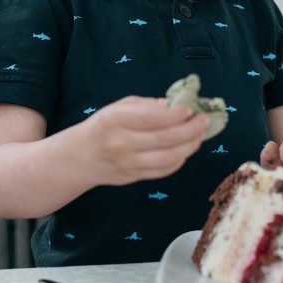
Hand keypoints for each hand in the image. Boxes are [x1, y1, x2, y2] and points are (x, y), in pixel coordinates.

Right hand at [80, 95, 210, 185]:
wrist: (79, 158)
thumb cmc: (103, 127)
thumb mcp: (118, 108)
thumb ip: (147, 105)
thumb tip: (176, 105)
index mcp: (115, 120)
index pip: (151, 119)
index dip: (175, 114)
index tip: (190, 109)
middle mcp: (121, 143)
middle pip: (164, 139)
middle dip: (190, 129)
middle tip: (204, 121)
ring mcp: (128, 163)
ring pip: (168, 158)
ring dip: (190, 146)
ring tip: (199, 135)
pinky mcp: (134, 177)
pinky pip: (164, 170)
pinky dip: (180, 160)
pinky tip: (186, 149)